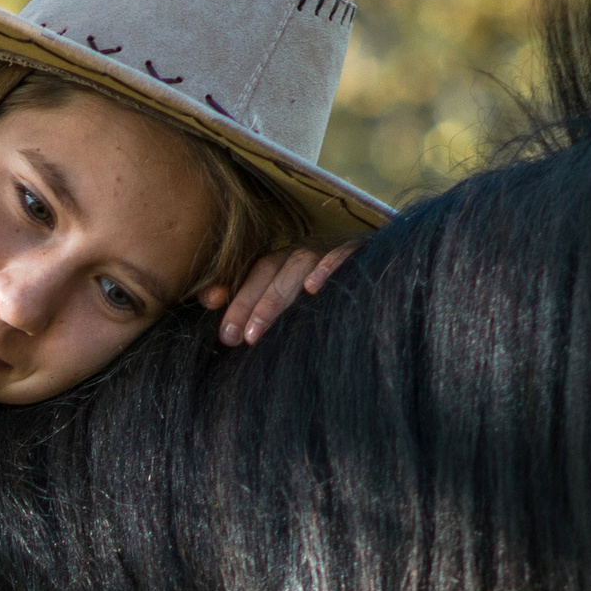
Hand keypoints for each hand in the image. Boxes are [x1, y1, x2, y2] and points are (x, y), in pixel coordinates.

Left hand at [200, 239, 358, 345]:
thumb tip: (208, 297)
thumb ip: (247, 299)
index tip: (222, 330)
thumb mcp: (284, 302)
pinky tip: (314, 288)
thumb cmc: (324, 300)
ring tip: (257, 331)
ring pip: (299, 266)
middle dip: (250, 305)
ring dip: (275, 298)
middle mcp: (303, 253)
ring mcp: (330, 251)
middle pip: (270, 271)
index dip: (237, 299)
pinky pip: (343, 254)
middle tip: (237, 339)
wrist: (382, 282)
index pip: (254, 275)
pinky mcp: (361, 252)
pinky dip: (328, 268)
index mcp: (283, 261)